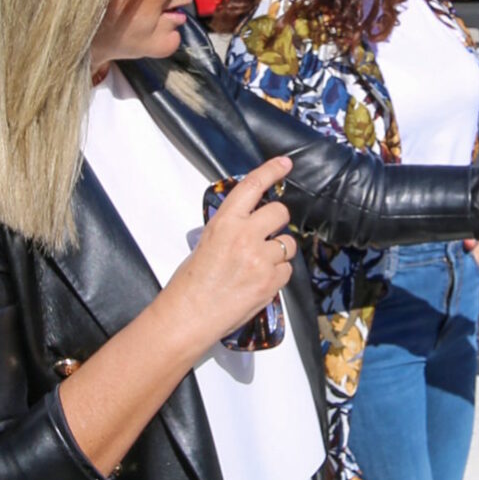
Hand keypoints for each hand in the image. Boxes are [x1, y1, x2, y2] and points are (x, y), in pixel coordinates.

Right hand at [163, 156, 296, 344]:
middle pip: (279, 212)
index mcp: (224, 222)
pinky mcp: (271, 281)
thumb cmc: (191, 283)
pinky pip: (287, 269)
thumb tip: (250, 224)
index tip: (285, 164)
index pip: (252, 186)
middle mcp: (245, 236)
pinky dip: (278, 274)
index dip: (271, 170)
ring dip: (279, 250)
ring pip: (288, 243)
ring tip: (258, 264)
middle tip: (266, 233)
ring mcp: (260, 259)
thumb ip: (231, 228)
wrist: (189, 315)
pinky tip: (259, 280)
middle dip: (277, 220)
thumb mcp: (207, 242)